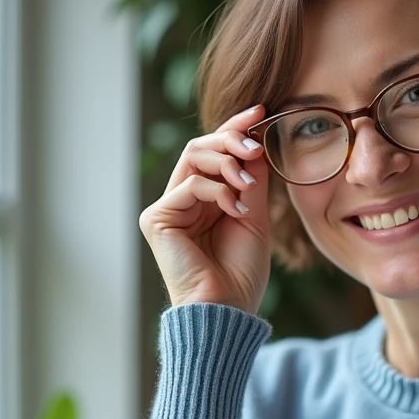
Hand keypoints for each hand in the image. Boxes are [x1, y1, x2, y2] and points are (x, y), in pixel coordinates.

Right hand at [139, 105, 271, 314]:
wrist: (228, 306)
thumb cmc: (241, 271)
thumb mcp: (254, 214)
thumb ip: (251, 178)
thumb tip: (255, 139)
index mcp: (203, 199)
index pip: (215, 152)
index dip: (236, 128)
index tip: (261, 112)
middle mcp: (181, 199)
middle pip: (200, 147)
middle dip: (231, 139)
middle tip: (255, 147)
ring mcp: (167, 208)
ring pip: (193, 157)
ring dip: (227, 163)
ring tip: (248, 184)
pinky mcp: (157, 218)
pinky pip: (189, 184)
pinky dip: (218, 190)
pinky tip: (235, 208)